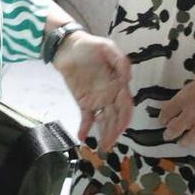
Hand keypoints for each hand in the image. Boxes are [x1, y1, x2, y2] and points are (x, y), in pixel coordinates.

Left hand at [52, 32, 131, 146]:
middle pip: (115, 117)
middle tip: (109, 144)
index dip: (124, 118)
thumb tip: (127, 80)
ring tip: (101, 148)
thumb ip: (120, 61)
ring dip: (104, 134)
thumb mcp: (107, 48)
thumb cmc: (90, 45)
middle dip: (114, 132)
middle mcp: (110, 95)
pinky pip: (86, 117)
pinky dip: (85, 128)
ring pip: (103, 120)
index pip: (125, 105)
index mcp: (119, 84)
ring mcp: (97, 99)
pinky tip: (82, 137)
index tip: (121, 128)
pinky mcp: (83, 101)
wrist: (67, 46)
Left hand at [161, 46, 194, 151]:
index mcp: (186, 96)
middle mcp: (193, 111)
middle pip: (174, 129)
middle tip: (169, 135)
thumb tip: (189, 103)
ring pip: (189, 140)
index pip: (166, 112)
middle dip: (170, 134)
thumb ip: (193, 94)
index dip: (164, 119)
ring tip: (185, 142)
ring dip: (185, 142)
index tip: (164, 121)